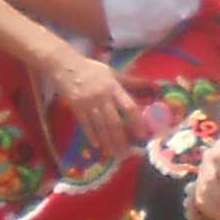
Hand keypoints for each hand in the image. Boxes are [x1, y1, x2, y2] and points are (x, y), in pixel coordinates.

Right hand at [49, 51, 142, 165]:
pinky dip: (92, 136)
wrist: (65, 66)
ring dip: (108, 142)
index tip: (142, 136)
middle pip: (114, 122)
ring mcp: (88, 103)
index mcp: (114, 87)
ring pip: (100, 127)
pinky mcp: (76, 107)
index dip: (137, 122)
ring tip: (115, 154)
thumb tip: (154, 86)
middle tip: (127, 154)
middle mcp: (102, 96)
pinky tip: (98, 146)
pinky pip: (85, 125)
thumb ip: (132, 82)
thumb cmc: (93, 70)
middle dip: (122, 139)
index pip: (129, 106)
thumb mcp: (113, 73)